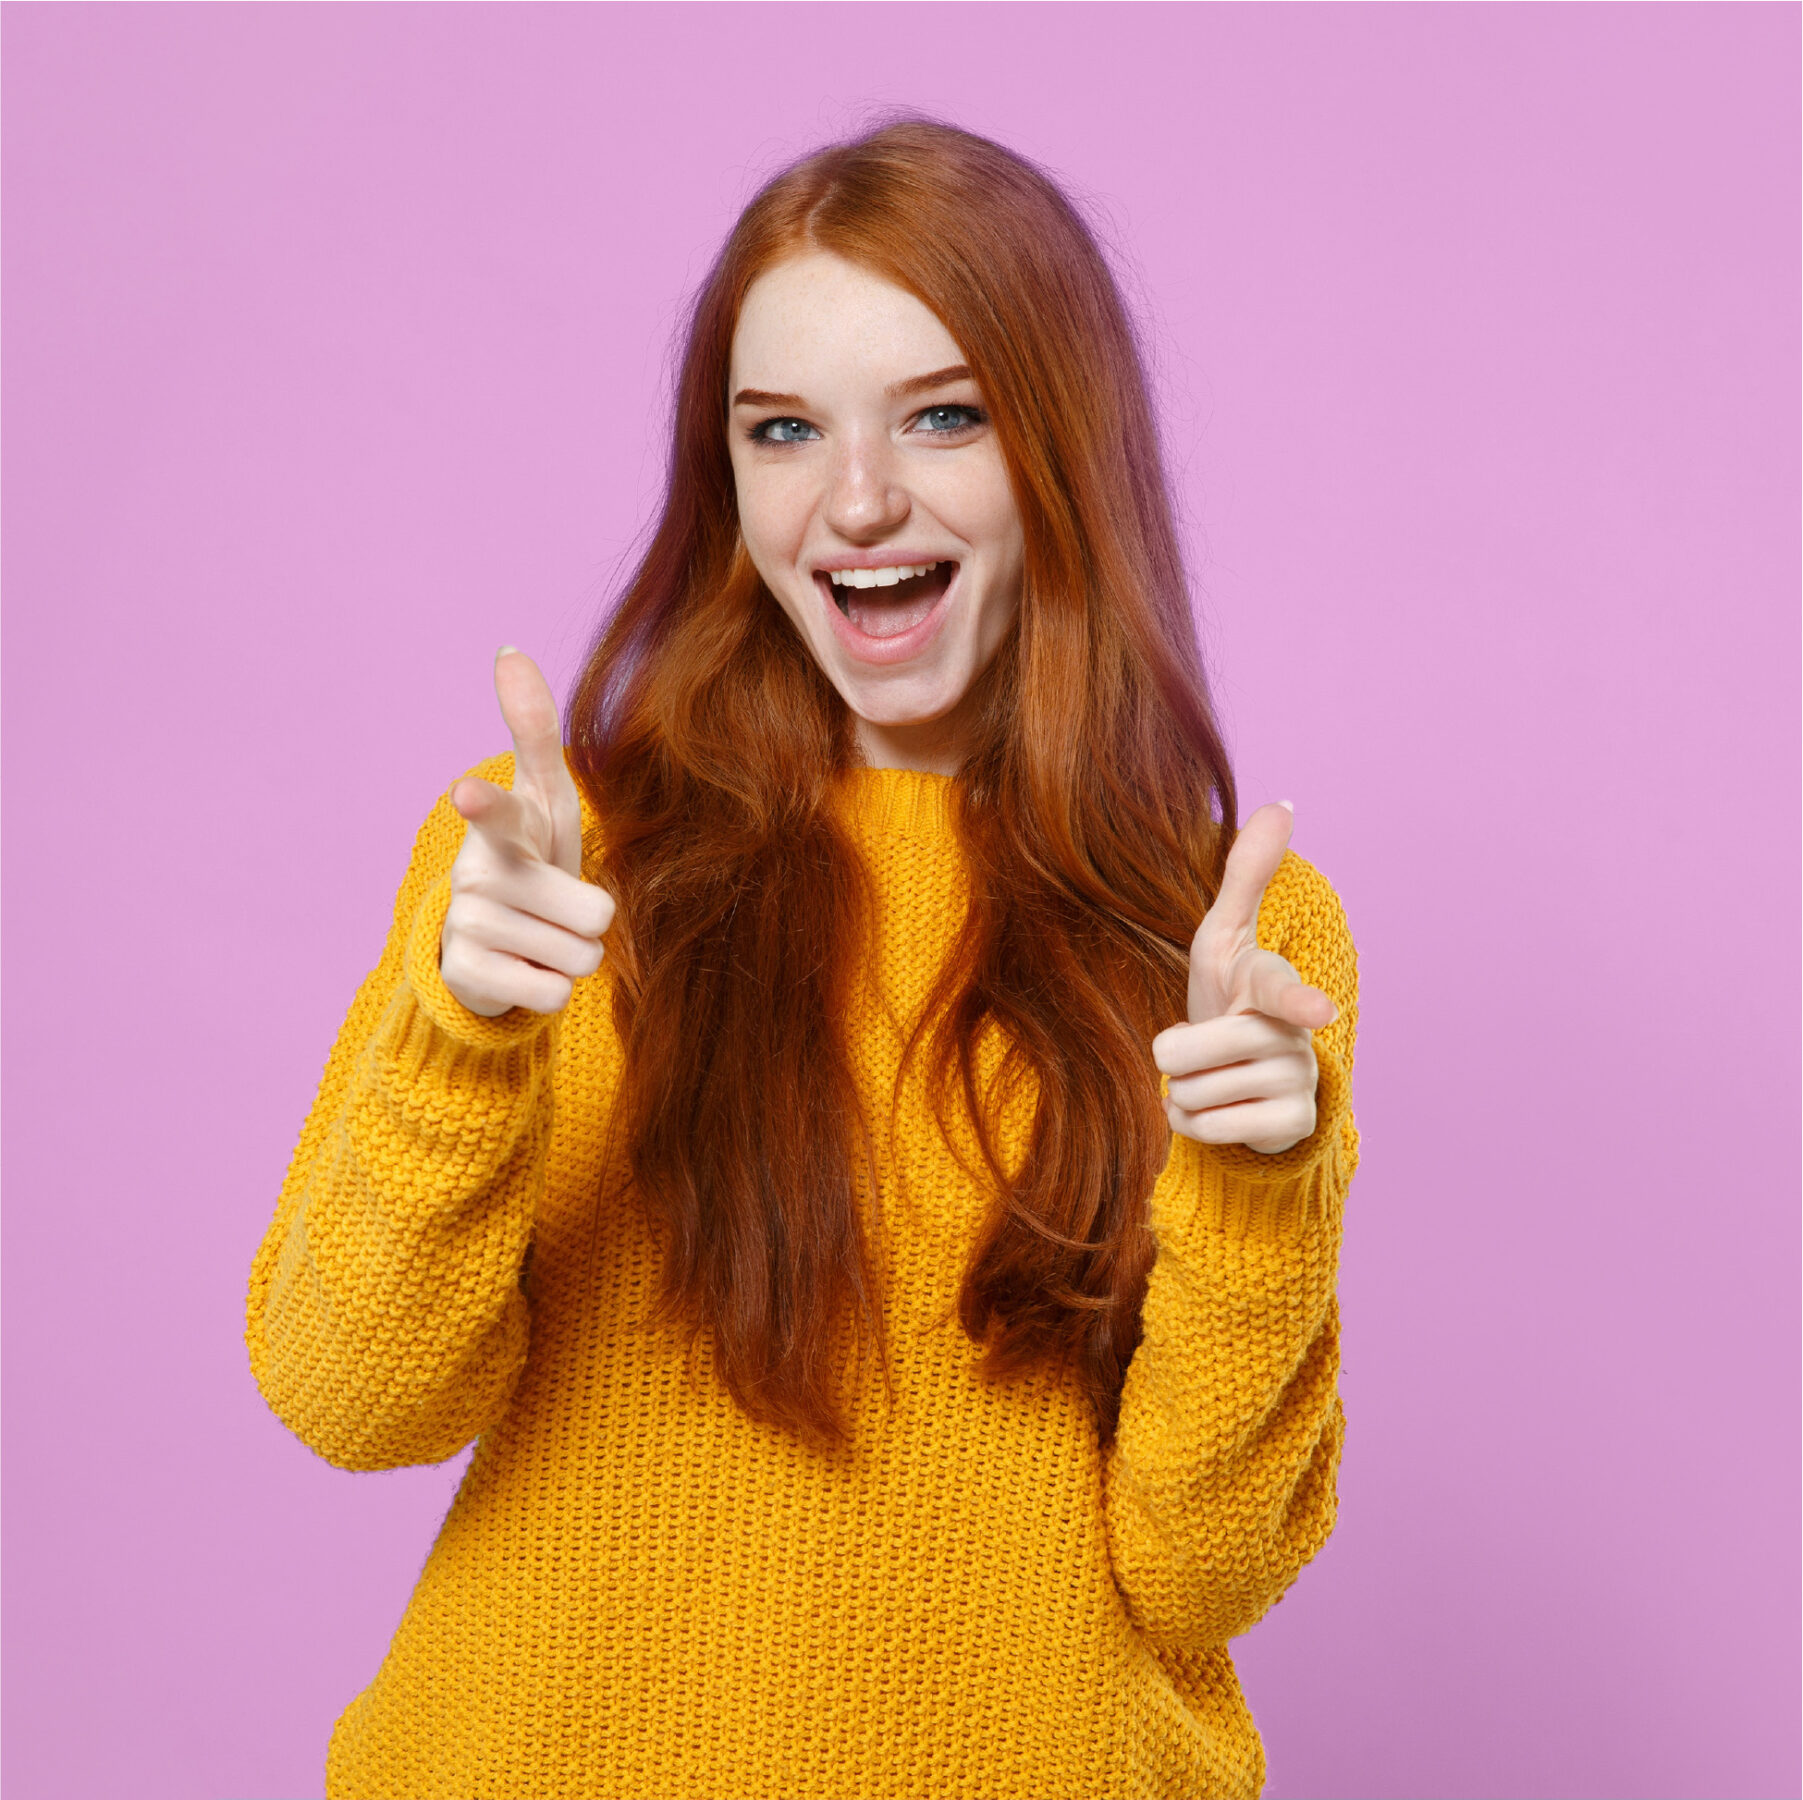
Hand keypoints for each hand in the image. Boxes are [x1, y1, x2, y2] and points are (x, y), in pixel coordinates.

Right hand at [438, 648, 615, 1017]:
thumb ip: (533, 732)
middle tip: (560, 910)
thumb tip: (509, 650)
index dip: (486, 802)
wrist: (491, 947)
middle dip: (592, 920)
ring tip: (542, 939)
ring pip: (579, 956)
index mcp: (503, 829)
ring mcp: (468, 925)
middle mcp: (477, 873)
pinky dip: (552, 990)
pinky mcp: (468, 976)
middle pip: (590, 911)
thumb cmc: (531, 861)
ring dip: (573, 956)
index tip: (467, 793)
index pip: (501, 810)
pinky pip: (553, 994)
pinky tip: (525, 970)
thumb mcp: (543, 802)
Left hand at [1151, 801, 1337, 1154]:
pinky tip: (1218, 1109)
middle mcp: (1295, 1037)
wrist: (1241, 1076)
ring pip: (1191, 1094)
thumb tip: (1283, 803)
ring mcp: (1299, 1084)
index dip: (1298, 1002)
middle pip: (1186, 1052)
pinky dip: (1194, 1124)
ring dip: (1182, 1090)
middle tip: (1197, 1047)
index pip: (1282, 992)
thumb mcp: (1223, 937)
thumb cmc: (1227, 995)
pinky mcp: (1292, 1128)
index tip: (1319, 1011)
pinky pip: (1206, 1129)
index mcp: (1273, 986)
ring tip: (1212, 1076)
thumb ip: (1246, 876)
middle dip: (1172, 1054)